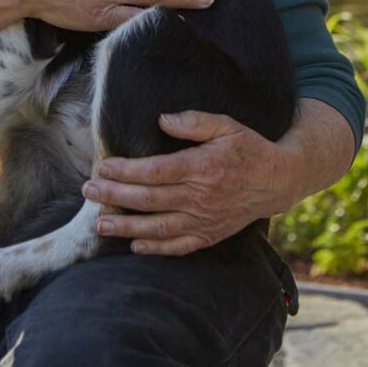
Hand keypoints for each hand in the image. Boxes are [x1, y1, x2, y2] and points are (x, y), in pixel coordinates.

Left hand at [82, 110, 296, 254]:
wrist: (278, 180)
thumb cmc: (248, 148)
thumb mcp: (226, 125)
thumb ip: (194, 121)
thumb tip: (162, 119)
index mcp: (200, 167)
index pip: (154, 171)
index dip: (125, 171)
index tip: (102, 167)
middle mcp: (199, 196)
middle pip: (149, 198)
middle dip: (115, 195)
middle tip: (89, 191)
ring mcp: (204, 219)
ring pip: (158, 226)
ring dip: (126, 227)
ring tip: (100, 224)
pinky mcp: (209, 234)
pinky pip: (179, 245)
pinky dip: (156, 248)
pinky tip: (134, 246)